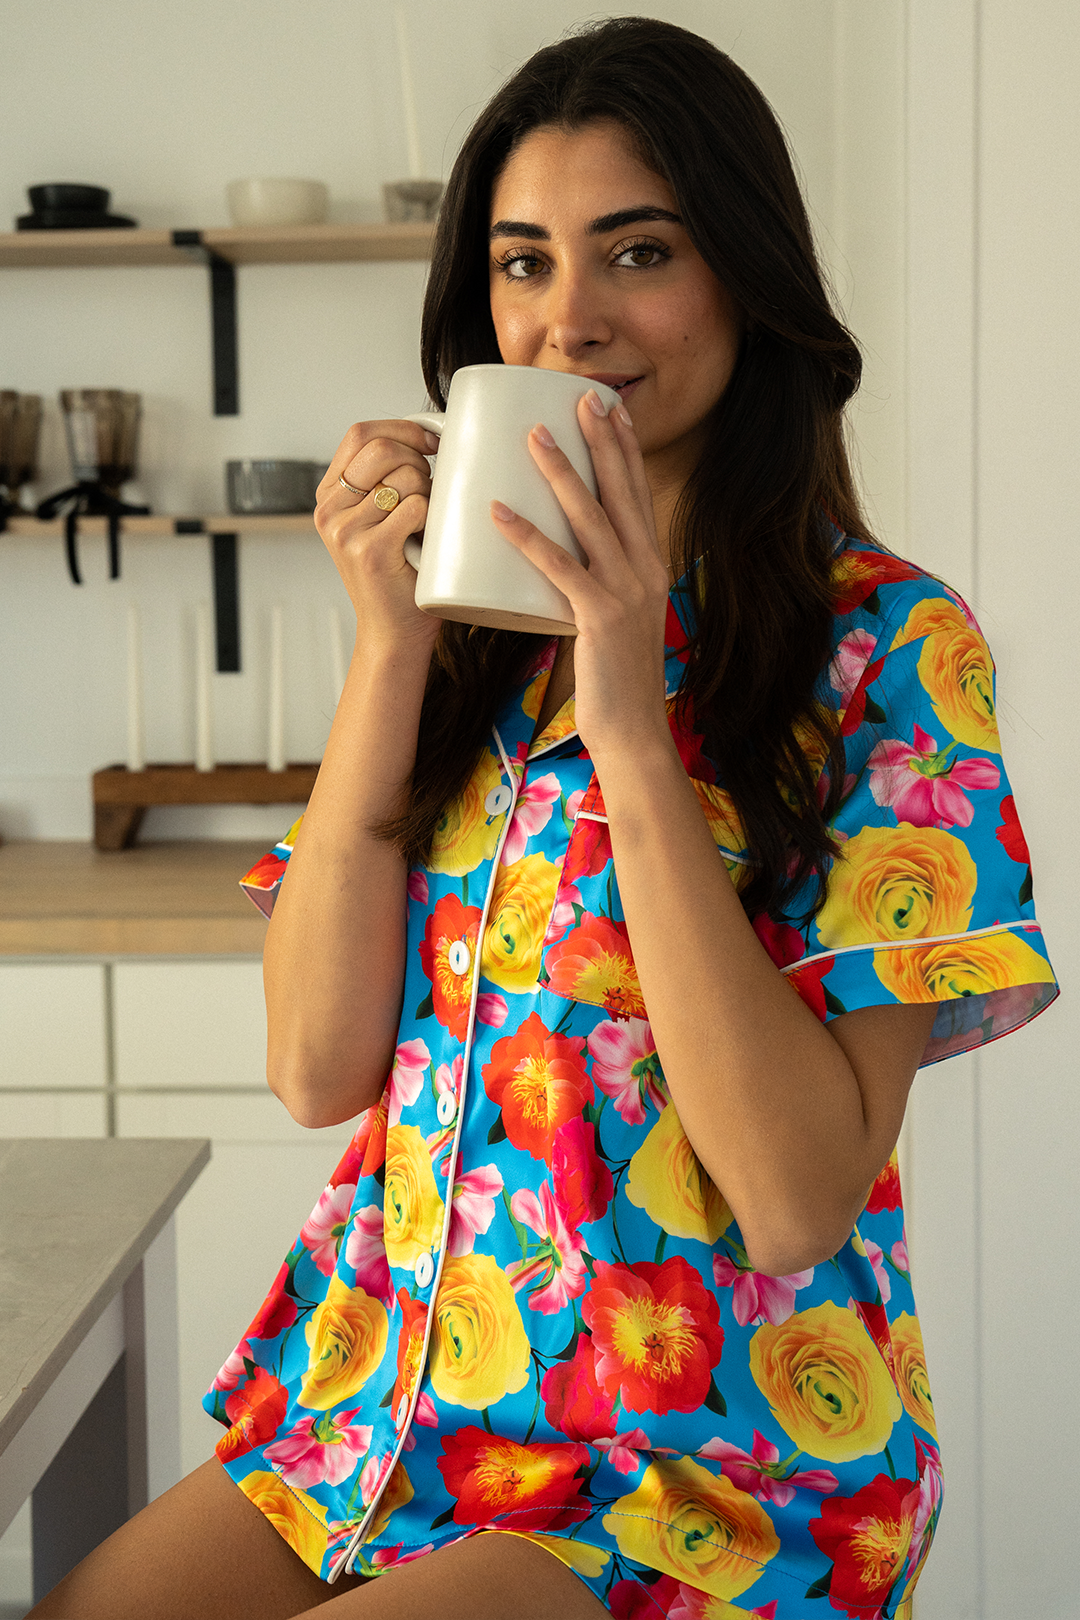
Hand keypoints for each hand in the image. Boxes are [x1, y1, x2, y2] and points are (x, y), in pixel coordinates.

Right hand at [315, 420, 441, 654]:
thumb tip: (430, 434)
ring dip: (429, 495)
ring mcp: (345, 531)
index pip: (360, 434)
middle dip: (418, 463)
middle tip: (428, 493)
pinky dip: (431, 520)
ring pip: (405, 478)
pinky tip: (425, 541)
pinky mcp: (369, 551)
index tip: (431, 441)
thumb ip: (384, 480)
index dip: (402, 429)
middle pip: (382, 449)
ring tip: (424, 525)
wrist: (392, 633)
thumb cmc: (397, 574)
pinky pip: (416, 508)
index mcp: (329, 495)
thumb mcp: (377, 519)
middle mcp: (329, 510)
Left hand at [490, 390, 673, 762]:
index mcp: (652, 568)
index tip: (608, 410)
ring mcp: (626, 592)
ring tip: (532, 436)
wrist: (633, 732)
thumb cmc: (616, 680)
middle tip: (580, 398)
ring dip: (559, 473)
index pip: (639, 496)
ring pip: (590, 518)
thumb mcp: (615, 621)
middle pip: (621, 492)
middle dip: (601, 441)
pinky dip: (527, 536)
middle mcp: (646, 571)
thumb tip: (558, 562)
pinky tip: (499, 512)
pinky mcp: (599, 617)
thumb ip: (595, 587)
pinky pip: (558, 567)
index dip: (625, 449)